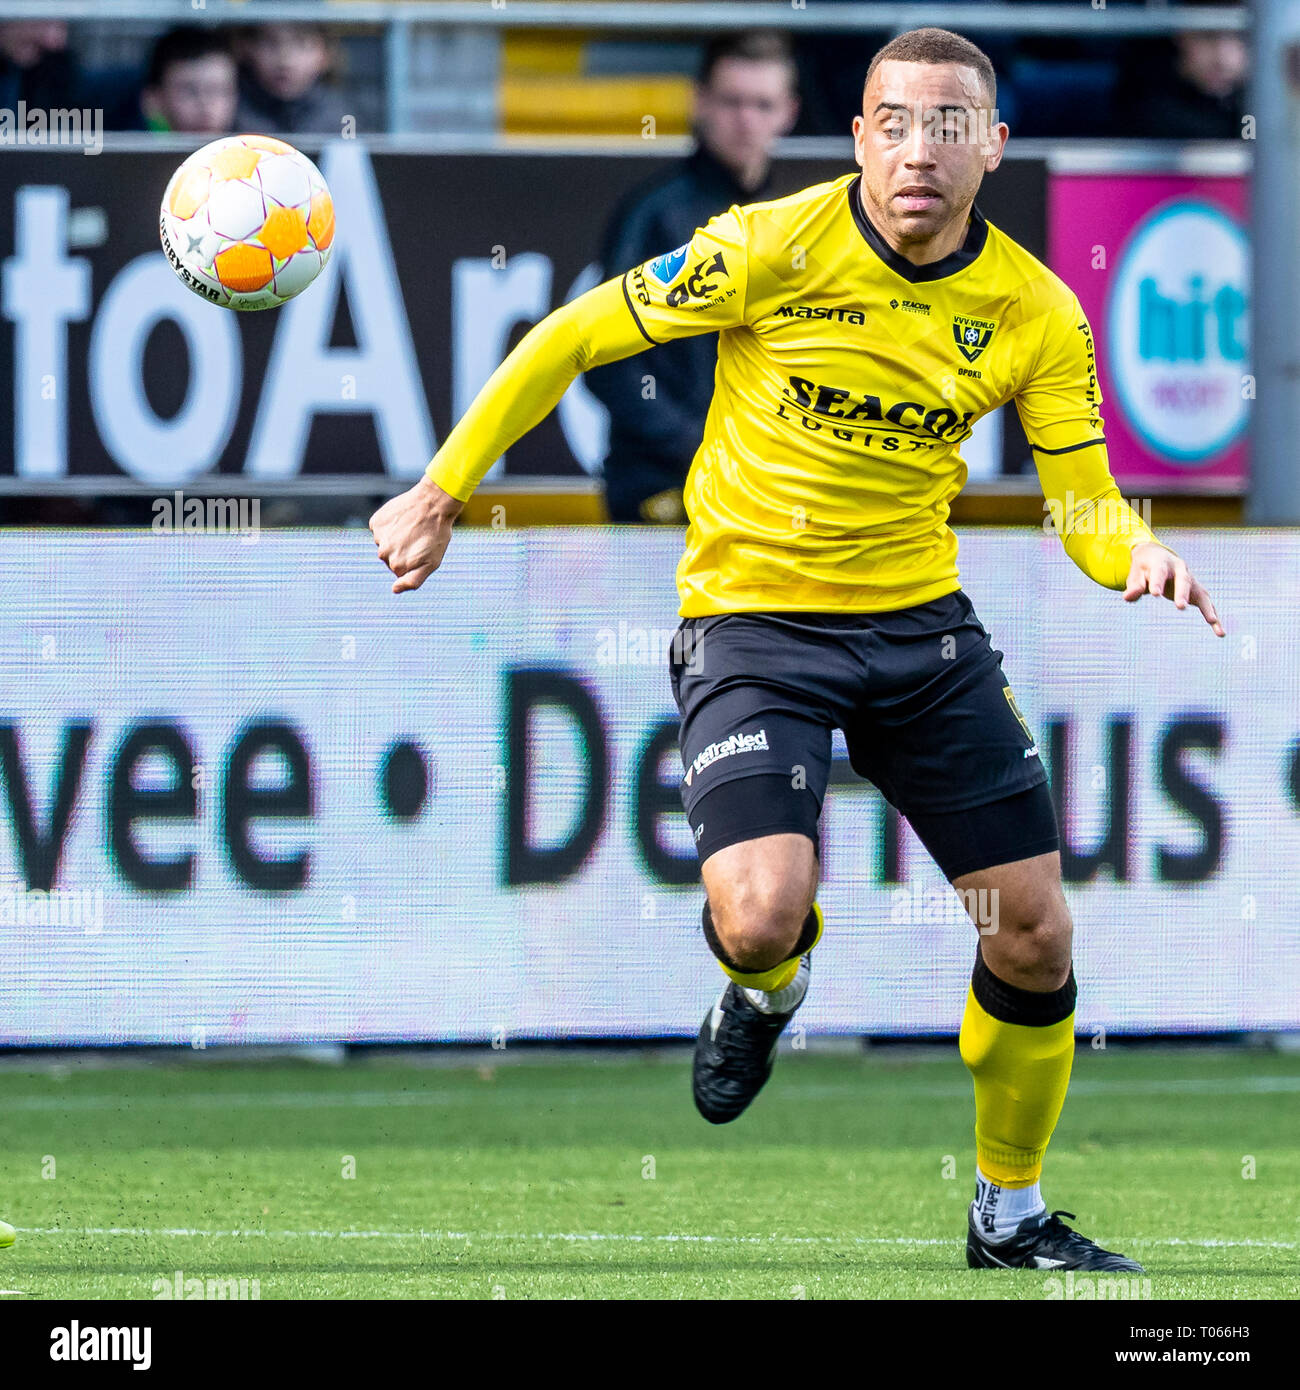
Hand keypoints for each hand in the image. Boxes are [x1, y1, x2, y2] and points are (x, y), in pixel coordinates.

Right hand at [369, 473, 463, 593]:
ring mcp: (378, 537)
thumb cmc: (436, 535)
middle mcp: (383, 553)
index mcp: (396, 566)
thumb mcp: (431, 563)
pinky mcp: (376, 522)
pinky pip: (381, 529)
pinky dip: (390, 525)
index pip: (400, 570)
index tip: (422, 550)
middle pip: (391, 558)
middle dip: (403, 550)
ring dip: (396, 536)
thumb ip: (412, 581)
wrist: (433, 503)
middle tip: (418, 538)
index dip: (413, 561)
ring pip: (386, 542)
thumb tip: (394, 589)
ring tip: (412, 527)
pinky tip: (403, 519)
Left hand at [1122, 541, 1224, 636]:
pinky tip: (1220, 632)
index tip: (1154, 594)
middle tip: (1180, 606)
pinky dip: (1214, 617)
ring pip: (1201, 593)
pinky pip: (1207, 604)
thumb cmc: (1144, 568)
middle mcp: (1180, 570)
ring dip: (1207, 607)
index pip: (1160, 572)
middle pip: (1183, 581)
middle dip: (1182, 593)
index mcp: (1162, 563)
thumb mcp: (1135, 574)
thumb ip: (1133, 585)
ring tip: (1211, 621)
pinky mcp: (1196, 591)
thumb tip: (1127, 597)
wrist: (1156, 556)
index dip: (1157, 582)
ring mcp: (1191, 580)